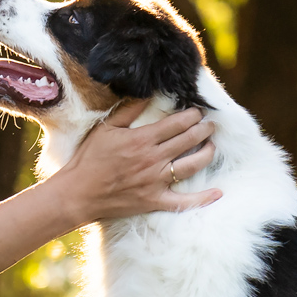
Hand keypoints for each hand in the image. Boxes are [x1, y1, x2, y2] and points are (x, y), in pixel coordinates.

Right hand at [54, 100, 220, 221]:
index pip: (177, 123)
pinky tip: (218, 193)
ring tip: (212, 145)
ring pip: (192, 165)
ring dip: (207, 153)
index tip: (198, 111)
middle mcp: (153, 159)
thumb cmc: (89, 159)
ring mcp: (156, 181)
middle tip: (211, 124)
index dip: (192, 115)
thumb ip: (129, 110)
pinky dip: (202, 199)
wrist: (78, 192)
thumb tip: (148, 95)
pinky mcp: (155, 200)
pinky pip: (183, 201)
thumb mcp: (106, 129)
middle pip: (188, 140)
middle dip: (204, 129)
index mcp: (142, 139)